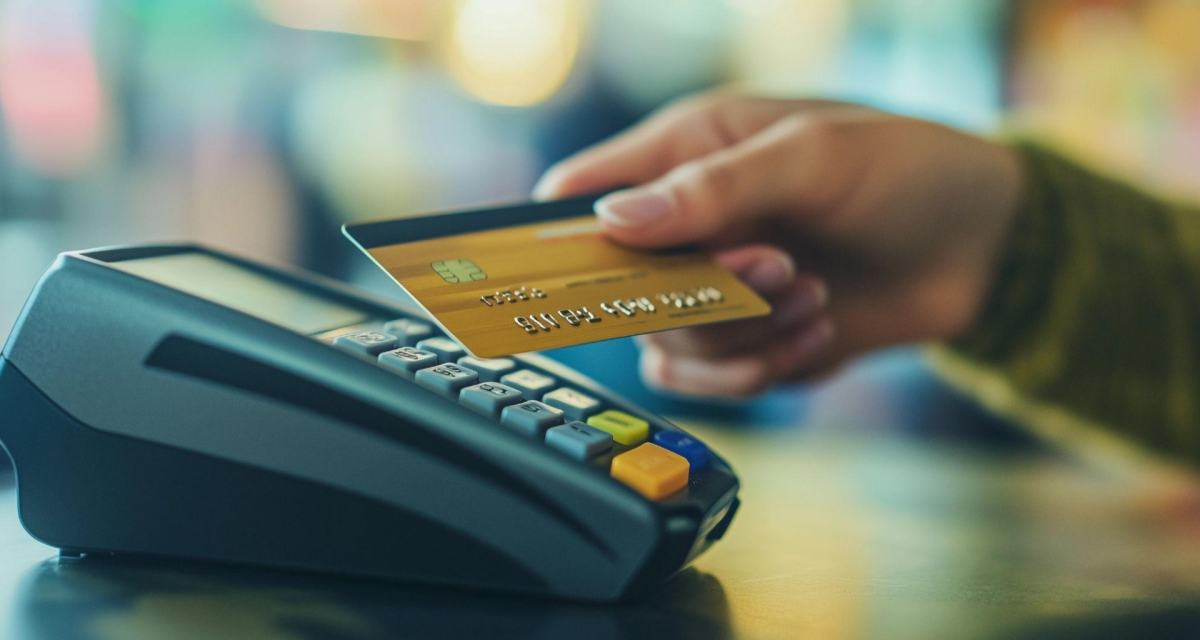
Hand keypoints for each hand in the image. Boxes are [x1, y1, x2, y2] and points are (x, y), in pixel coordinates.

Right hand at [534, 93, 1023, 397]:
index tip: (563, 275)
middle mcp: (687, 225)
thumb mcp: (815, 158)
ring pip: (668, 345)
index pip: (581, 195)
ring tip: (813, 297)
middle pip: (623, 289)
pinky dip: (762, 369)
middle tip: (778, 268)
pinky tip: (819, 330)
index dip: (561, 236)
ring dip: (741, 335)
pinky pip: (715, 380)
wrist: (985, 247)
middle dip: (699, 295)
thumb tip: (614, 220)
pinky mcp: (749, 339)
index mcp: (685, 153)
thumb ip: (714, 187)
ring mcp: (715, 287)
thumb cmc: (906, 170)